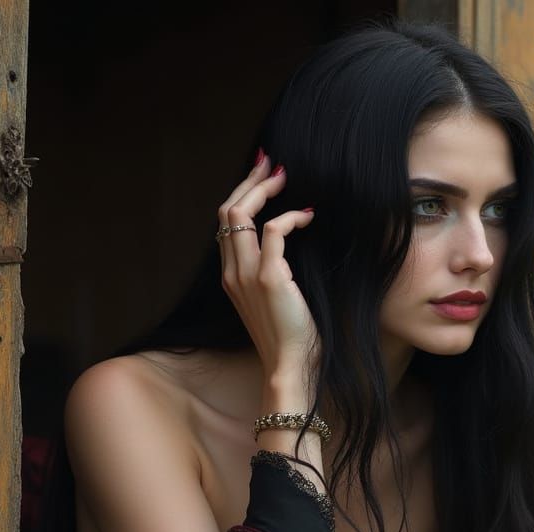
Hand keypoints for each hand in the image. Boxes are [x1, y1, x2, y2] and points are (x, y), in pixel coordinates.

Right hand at [217, 153, 318, 385]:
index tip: (262, 177)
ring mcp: (246, 274)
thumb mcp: (275, 299)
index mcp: (231, 277)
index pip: (225, 224)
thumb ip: (273, 272)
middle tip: (271, 163)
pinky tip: (308, 216)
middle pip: (226, 210)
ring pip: (240, 213)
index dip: (242, 194)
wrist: (290, 366)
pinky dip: (291, 216)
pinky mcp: (270, 278)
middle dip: (249, 181)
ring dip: (264, 188)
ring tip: (285, 176)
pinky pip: (275, 230)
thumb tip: (287, 242)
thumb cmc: (291, 336)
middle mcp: (231, 272)